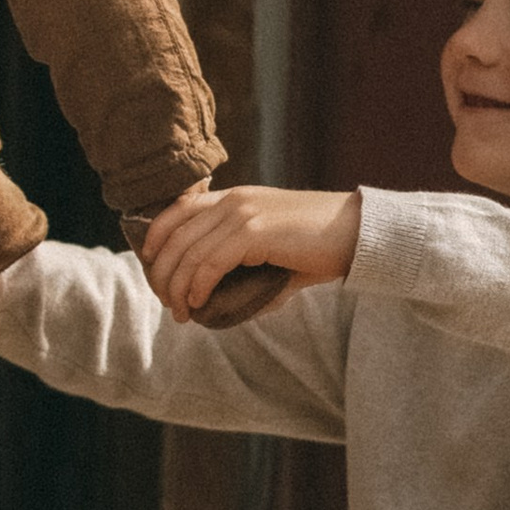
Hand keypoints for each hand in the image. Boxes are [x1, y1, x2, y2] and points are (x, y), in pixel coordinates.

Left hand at [138, 182, 357, 321]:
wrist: (358, 234)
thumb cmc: (320, 245)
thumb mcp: (273, 247)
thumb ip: (245, 264)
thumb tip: (221, 301)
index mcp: (235, 197)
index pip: (177, 209)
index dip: (156, 237)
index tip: (152, 266)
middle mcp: (233, 199)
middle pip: (175, 234)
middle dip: (162, 272)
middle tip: (167, 302)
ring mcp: (243, 213)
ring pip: (189, 252)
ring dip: (178, 287)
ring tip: (181, 313)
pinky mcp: (255, 232)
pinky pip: (211, 262)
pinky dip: (199, 286)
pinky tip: (200, 303)